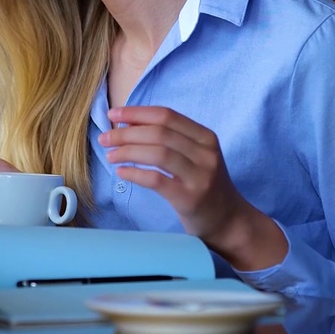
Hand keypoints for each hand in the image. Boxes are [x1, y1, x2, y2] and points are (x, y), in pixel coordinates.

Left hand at [100, 106, 286, 269]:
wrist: (229, 220)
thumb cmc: (204, 184)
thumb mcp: (195, 156)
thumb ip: (169, 139)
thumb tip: (127, 124)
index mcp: (206, 137)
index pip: (166, 115)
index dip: (136, 112)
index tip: (113, 115)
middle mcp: (205, 153)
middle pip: (159, 133)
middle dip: (126, 133)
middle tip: (105, 138)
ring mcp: (200, 176)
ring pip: (158, 153)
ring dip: (128, 151)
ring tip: (110, 155)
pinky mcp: (190, 198)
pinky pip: (156, 180)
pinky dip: (134, 173)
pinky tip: (121, 172)